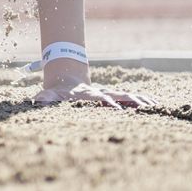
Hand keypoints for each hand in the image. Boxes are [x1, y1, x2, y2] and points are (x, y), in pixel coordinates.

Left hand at [33, 81, 154, 108]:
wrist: (67, 82)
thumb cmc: (58, 93)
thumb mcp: (50, 95)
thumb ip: (44, 98)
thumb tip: (36, 102)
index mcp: (87, 94)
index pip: (99, 98)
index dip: (107, 101)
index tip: (116, 107)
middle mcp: (101, 93)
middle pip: (118, 95)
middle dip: (129, 101)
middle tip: (143, 107)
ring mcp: (109, 94)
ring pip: (127, 96)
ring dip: (139, 100)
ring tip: (154, 106)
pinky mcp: (114, 97)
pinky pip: (130, 99)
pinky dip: (142, 100)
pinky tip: (155, 104)